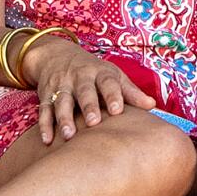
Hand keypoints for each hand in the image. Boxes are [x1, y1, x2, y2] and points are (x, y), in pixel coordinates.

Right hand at [25, 37, 154, 143]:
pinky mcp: (46, 95)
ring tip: (69, 135)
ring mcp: (61, 86)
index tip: (117, 110)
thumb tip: (152, 106)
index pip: (108, 82)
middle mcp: (80, 78)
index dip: (113, 95)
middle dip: (88, 106)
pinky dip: (44, 125)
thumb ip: (131, 92)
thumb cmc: (94, 72)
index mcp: (100, 73)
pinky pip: (44, 110)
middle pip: (84, 91)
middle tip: (94, 123)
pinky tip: (47, 140)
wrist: (56, 55)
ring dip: (64, 118)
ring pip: (62, 101)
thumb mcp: (113, 76)